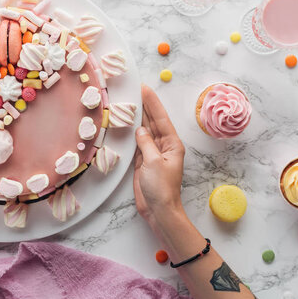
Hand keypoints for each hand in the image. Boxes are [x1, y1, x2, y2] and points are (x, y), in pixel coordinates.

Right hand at [133, 85, 185, 233]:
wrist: (159, 210)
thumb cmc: (161, 188)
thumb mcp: (153, 162)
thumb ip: (146, 143)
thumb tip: (139, 130)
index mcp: (172, 144)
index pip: (161, 118)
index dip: (152, 103)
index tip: (144, 88)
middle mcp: (164, 146)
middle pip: (153, 121)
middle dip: (145, 106)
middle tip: (134, 89)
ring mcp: (153, 153)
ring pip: (144, 130)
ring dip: (137, 117)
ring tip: (128, 102)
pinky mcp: (143, 161)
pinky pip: (137, 142)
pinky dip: (131, 132)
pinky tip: (125, 123)